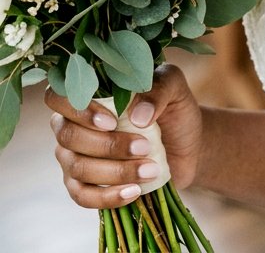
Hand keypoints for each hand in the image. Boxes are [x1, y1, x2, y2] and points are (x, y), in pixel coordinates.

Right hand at [45, 64, 202, 209]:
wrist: (187, 145)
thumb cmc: (173, 108)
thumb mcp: (173, 87)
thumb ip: (157, 90)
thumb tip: (137, 116)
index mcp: (87, 94)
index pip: (57, 97)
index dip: (78, 110)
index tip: (111, 121)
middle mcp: (72, 125)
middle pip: (68, 136)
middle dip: (107, 144)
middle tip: (144, 146)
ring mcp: (74, 157)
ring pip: (77, 167)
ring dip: (114, 171)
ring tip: (150, 169)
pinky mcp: (84, 186)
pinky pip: (83, 196)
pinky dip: (108, 196)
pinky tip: (134, 191)